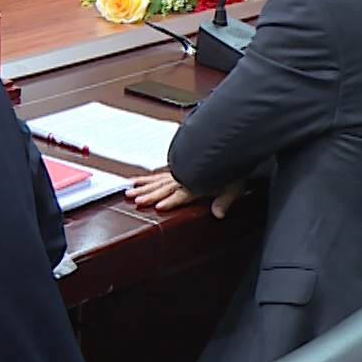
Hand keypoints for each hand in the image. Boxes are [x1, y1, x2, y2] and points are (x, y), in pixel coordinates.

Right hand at [125, 173, 244, 216]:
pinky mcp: (176, 169)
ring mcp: (177, 173)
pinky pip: (158, 175)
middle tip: (134, 199)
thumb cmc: (229, 167)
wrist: (224, 146)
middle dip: (149, 194)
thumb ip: (223, 201)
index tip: (158, 206)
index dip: (170, 201)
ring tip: (129, 192)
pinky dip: (147, 178)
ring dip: (142, 187)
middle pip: (163, 187)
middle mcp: (183, 178)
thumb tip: (219, 214)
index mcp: (195, 183)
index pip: (180, 194)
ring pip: (156, 180)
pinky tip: (138, 180)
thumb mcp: (232, 187)